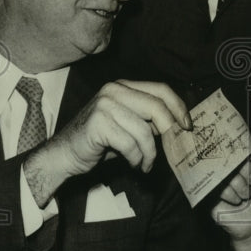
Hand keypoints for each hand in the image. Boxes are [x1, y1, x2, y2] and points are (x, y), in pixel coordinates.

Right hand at [24, 80, 189, 205]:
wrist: (64, 154)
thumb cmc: (99, 142)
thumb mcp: (127, 125)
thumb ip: (148, 119)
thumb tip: (178, 125)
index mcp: (123, 86)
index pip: (160, 89)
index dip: (178, 106)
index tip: (187, 125)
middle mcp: (114, 90)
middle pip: (156, 106)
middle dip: (169, 130)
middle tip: (171, 149)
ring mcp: (104, 105)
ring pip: (144, 130)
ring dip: (150, 153)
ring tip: (145, 164)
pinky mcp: (98, 123)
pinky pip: (130, 144)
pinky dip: (136, 158)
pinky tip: (133, 164)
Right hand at [212, 133, 250, 250]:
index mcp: (243, 156)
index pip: (240, 141)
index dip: (249, 151)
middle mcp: (229, 164)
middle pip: (233, 155)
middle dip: (249, 171)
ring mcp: (219, 177)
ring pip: (228, 172)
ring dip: (242, 186)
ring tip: (246, 195)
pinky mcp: (210, 190)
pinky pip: (219, 186)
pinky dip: (232, 195)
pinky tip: (237, 201)